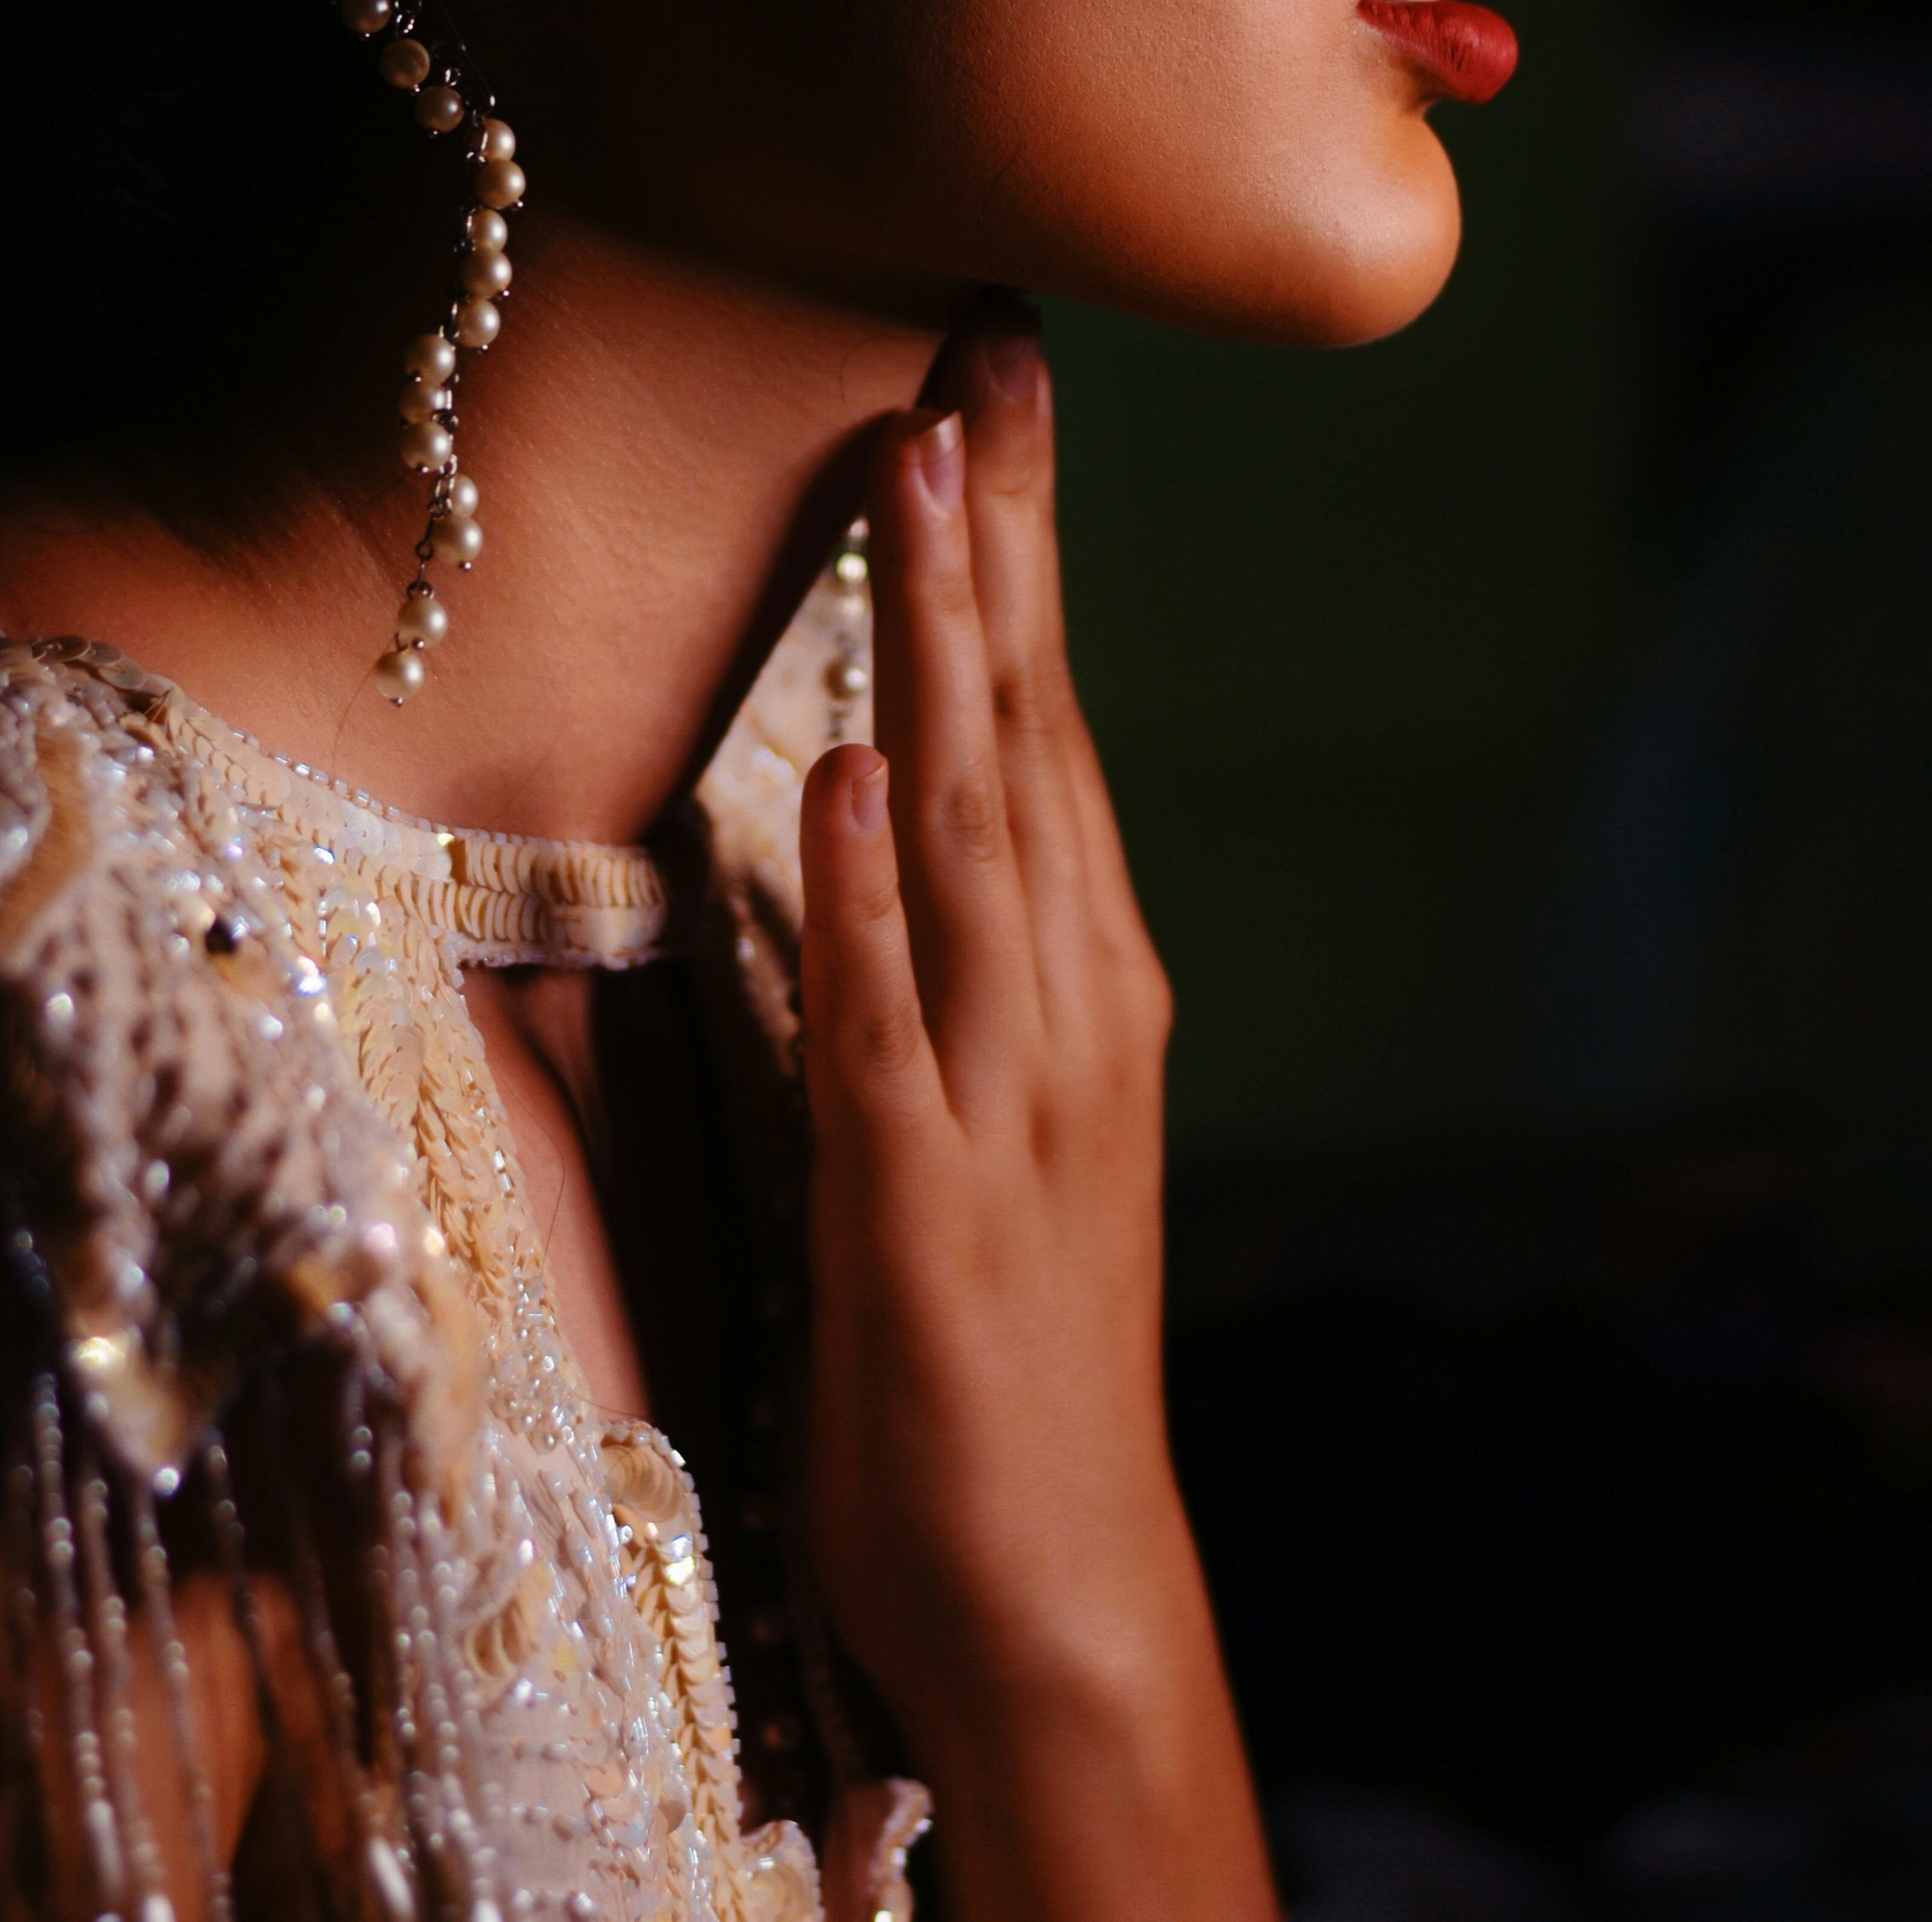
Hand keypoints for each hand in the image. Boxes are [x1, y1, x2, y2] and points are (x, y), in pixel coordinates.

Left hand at [797, 316, 1277, 1921]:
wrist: (1062, 1585)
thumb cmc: (1009, 1334)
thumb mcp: (1004, 1100)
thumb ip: (968, 944)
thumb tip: (906, 779)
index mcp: (1081, 969)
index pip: (1047, 712)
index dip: (1018, 542)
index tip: (988, 377)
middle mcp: (1066, 1001)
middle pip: (1028, 726)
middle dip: (995, 532)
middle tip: (976, 347)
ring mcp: (1004, 1097)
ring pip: (972, 827)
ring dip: (944, 649)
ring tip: (919, 479)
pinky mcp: (917, 1207)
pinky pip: (886, 1024)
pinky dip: (870, 897)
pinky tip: (850, 777)